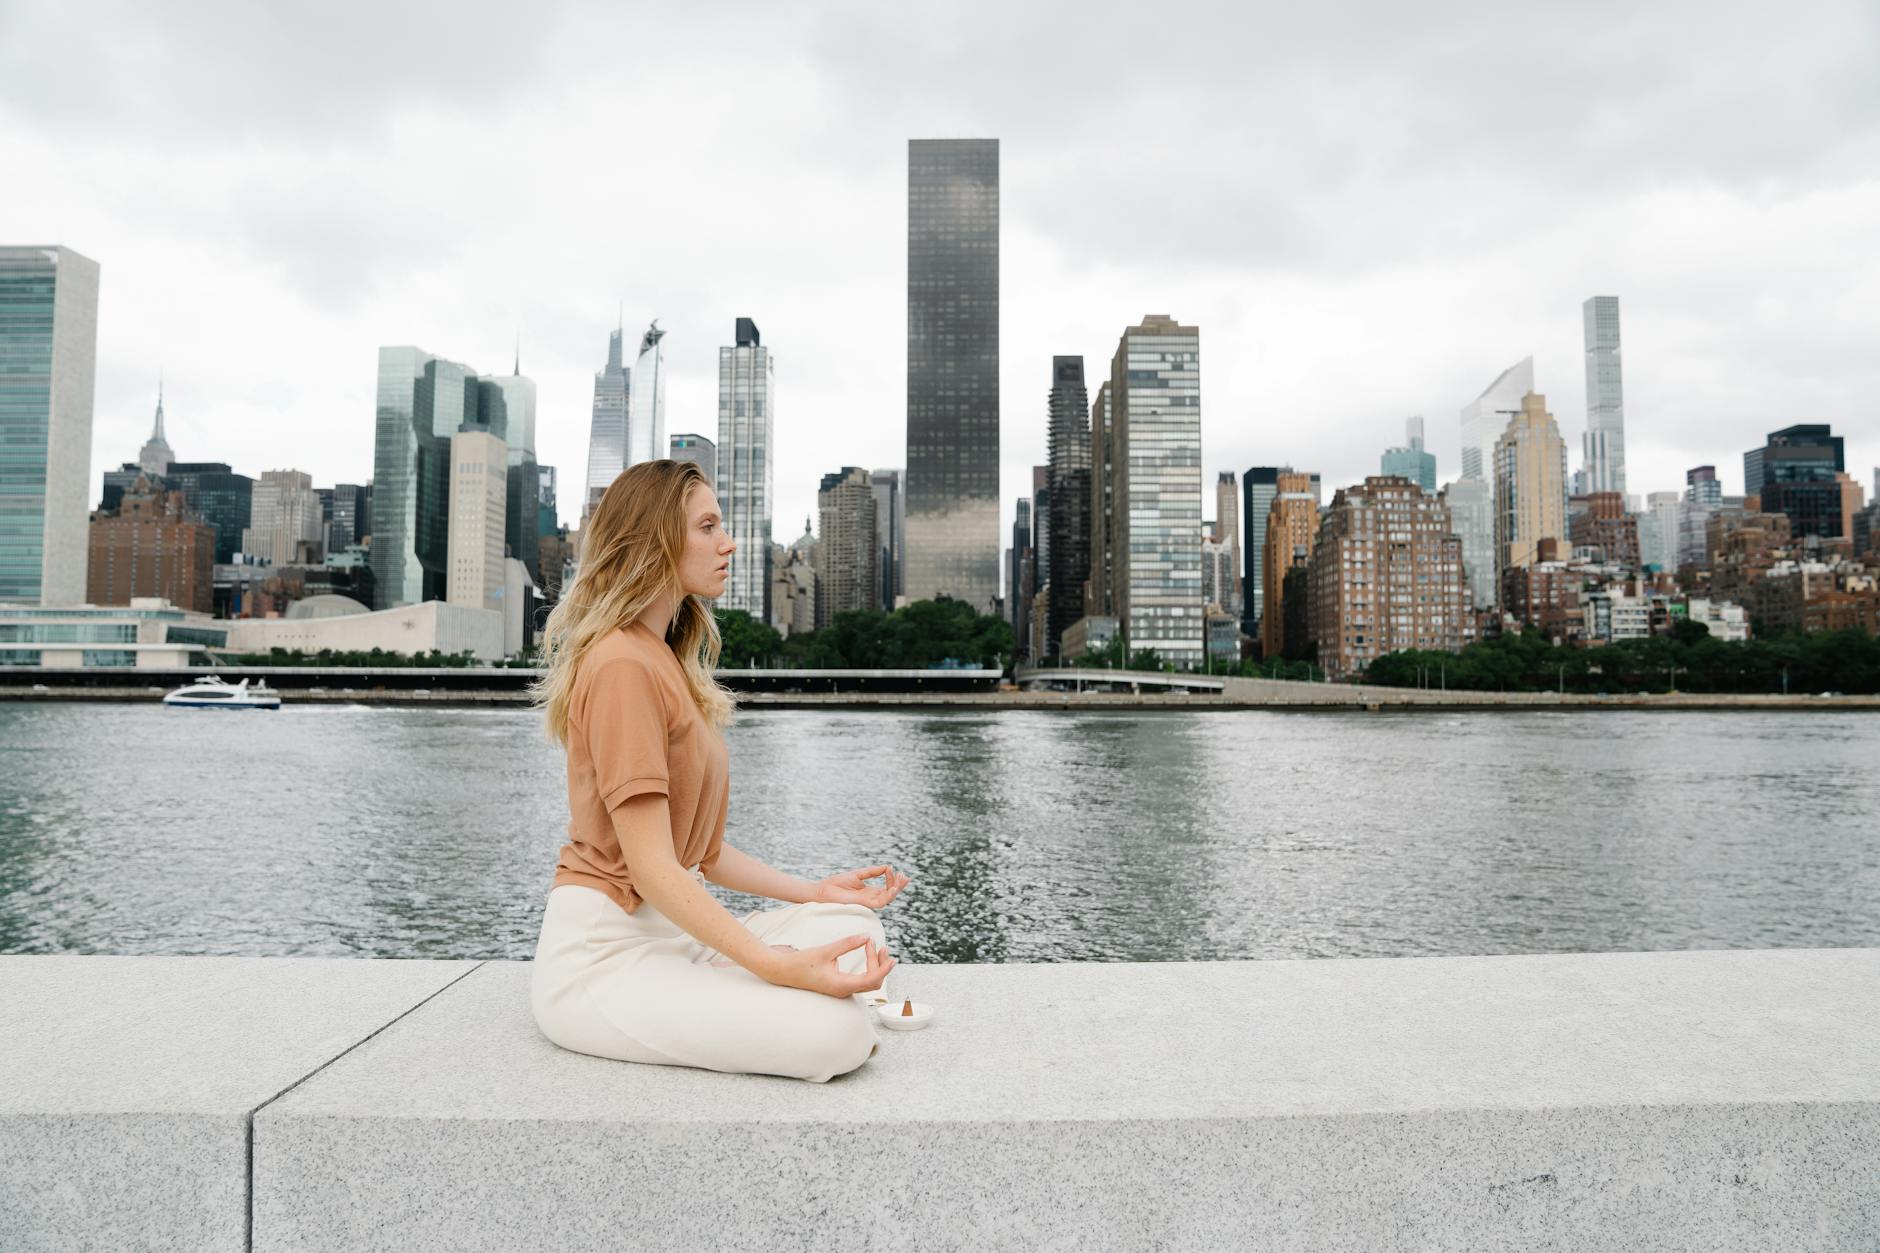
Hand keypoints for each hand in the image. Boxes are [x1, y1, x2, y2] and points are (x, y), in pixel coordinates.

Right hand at [763, 935, 895, 999]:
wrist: (783, 971)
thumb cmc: (801, 962)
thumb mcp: (826, 951)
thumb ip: (847, 943)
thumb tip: (866, 936)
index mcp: (840, 985)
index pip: (871, 981)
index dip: (884, 969)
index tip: (892, 957)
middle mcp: (843, 991)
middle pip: (872, 982)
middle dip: (880, 965)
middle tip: (881, 946)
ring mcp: (841, 989)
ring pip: (866, 981)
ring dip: (874, 965)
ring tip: (874, 947)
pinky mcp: (838, 985)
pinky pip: (859, 980)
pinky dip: (866, 967)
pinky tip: (866, 953)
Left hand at [814, 864, 909, 907]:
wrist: (823, 890)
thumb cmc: (837, 884)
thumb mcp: (858, 874)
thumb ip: (872, 871)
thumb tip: (887, 866)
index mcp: (870, 892)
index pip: (887, 888)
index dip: (893, 880)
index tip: (893, 868)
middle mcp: (871, 898)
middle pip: (890, 894)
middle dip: (899, 886)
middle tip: (905, 876)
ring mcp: (867, 902)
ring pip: (887, 899)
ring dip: (895, 890)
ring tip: (900, 880)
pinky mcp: (862, 904)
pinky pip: (879, 903)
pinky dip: (887, 896)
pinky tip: (891, 888)